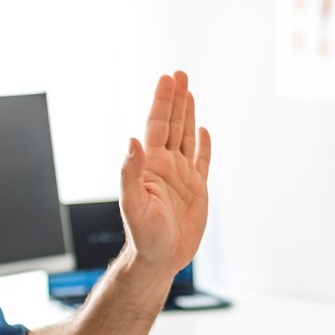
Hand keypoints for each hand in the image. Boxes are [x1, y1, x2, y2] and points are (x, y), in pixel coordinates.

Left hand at [119, 71, 210, 274]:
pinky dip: (204, 145)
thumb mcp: (133, 204)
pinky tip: (204, 131)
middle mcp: (165, 166)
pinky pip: (202, 162)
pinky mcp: (197, 190)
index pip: (157, 125)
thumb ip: (130, 172)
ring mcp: (181, 177)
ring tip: (189, 92)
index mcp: (150, 165)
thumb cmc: (143, 236)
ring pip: (186, 137)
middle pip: (172, 125)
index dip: (162, 102)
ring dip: (188, 115)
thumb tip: (132, 141)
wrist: (159, 259)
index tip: (167, 79)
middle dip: (175, 100)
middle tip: (179, 75)